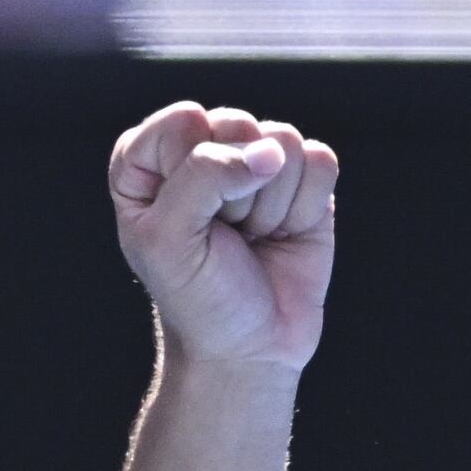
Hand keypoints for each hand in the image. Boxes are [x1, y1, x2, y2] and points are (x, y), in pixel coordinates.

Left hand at [108, 101, 339, 376]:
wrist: (249, 349)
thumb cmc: (197, 296)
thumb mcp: (169, 241)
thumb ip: (203, 177)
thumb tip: (271, 151)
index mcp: (150, 160)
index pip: (182, 121)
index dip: (190, 172)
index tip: (184, 221)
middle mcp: (203, 150)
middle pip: (237, 124)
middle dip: (234, 192)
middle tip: (224, 235)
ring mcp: (256, 161)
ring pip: (283, 140)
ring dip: (269, 204)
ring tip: (252, 237)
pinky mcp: (304, 179)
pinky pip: (320, 161)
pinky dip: (304, 207)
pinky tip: (283, 234)